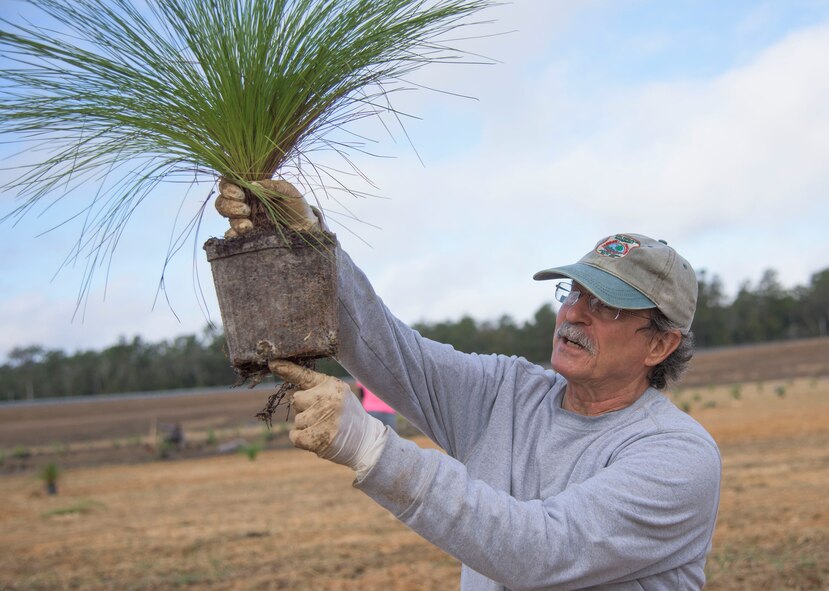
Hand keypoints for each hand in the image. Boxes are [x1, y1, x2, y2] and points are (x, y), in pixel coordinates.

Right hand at [215, 178, 319, 237]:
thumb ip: (271, 185)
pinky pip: (232, 236)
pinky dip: (233, 235)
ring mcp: (245, 220)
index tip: (240, 193)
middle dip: (230, 205)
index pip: (229, 184)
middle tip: (246, 209)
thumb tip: (253, 184)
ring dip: (234, 220)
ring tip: (249, 224)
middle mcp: (244, 204)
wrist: (305, 228)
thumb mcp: (288, 191)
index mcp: (251, 190)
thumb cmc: (296, 206)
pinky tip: (245, 234)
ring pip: (227, 218)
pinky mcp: (248, 235)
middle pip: (222, 202)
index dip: (228, 187)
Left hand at [269, 360, 388, 476]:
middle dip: (304, 408)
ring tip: (325, 427)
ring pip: (297, 419)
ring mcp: (323, 419)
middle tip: (323, 415)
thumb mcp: (338, 394)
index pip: (304, 375)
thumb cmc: (347, 415)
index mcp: (332, 385)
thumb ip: (318, 389)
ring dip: (306, 426)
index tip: (272, 362)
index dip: (286, 369)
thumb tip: (292, 392)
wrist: (365, 441)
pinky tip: (318, 437)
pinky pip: (295, 436)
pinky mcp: (318, 438)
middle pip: (296, 399)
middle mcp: (328, 399)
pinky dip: (302, 439)